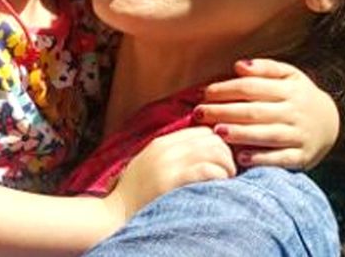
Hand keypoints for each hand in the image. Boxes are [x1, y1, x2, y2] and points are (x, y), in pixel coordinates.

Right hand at [104, 126, 235, 221]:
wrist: (115, 213)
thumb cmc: (136, 194)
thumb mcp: (150, 164)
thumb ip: (171, 154)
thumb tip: (201, 151)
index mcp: (161, 142)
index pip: (201, 131)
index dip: (217, 144)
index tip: (221, 162)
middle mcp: (165, 148)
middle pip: (211, 138)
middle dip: (226, 154)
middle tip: (230, 172)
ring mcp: (167, 163)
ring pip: (213, 150)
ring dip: (227, 165)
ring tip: (227, 180)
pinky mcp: (171, 181)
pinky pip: (205, 169)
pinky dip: (220, 175)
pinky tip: (220, 186)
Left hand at [192, 58, 338, 169]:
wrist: (330, 123)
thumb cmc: (297, 95)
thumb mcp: (288, 75)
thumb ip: (264, 68)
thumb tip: (239, 66)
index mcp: (289, 89)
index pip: (252, 87)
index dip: (226, 89)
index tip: (203, 93)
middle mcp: (295, 112)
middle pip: (255, 111)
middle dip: (225, 112)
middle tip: (200, 113)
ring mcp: (300, 135)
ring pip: (267, 134)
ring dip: (241, 134)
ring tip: (217, 132)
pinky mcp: (302, 157)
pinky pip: (281, 159)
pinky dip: (261, 159)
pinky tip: (241, 158)